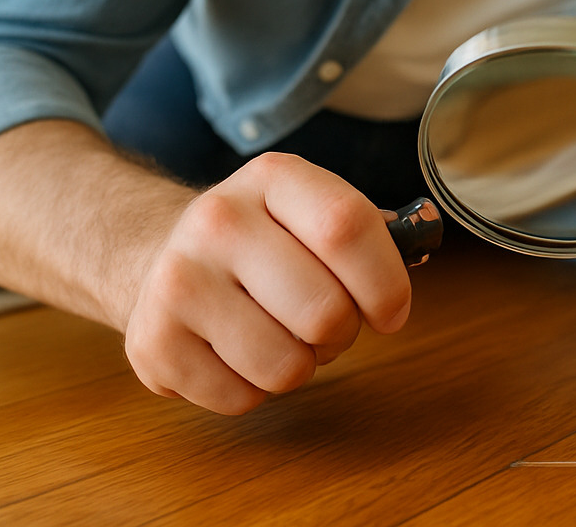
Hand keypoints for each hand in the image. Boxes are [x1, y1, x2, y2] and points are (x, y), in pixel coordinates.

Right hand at [122, 152, 412, 414]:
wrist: (156, 256)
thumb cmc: (260, 242)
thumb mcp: (308, 210)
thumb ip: (365, 230)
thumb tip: (421, 240)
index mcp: (272, 177)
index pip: (347, 227)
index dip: (385, 283)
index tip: (390, 311)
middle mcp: (217, 220)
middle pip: (324, 311)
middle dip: (341, 334)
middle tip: (323, 324)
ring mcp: (178, 282)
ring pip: (285, 366)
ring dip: (298, 366)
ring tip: (276, 334)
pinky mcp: (153, 343)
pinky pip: (242, 397)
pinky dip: (251, 389)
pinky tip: (232, 352)